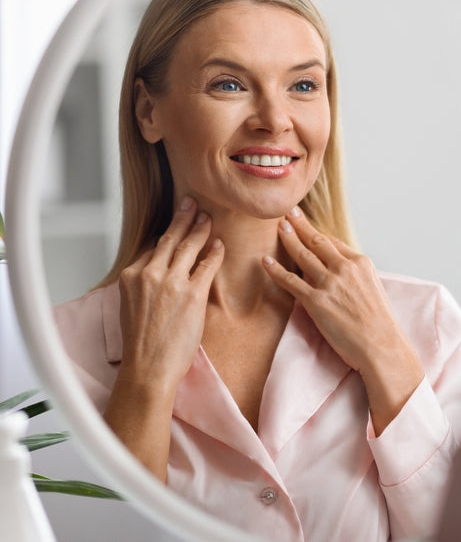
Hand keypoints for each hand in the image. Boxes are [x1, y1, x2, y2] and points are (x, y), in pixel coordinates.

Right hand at [116, 196, 224, 389]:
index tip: (176, 223)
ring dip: (201, 229)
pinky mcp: (193, 294)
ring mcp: (172, 283)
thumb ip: (143, 284)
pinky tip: (220, 245)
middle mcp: (149, 274)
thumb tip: (157, 269)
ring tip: (208, 217)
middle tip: (192, 202)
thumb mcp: (131, 306)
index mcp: (131, 277)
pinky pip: (207, 265)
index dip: (166, 235)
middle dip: (183, 217)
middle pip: (170, 238)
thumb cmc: (142, 343)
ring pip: (189, 246)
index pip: (152, 248)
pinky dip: (215, 253)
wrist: (148, 367)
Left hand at [263, 207, 423, 433]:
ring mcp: (330, 283)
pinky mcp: (316, 301)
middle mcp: (345, 268)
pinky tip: (265, 261)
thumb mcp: (373, 289)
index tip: (306, 223)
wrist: (381, 345)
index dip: (317, 232)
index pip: (334, 242)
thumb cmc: (380, 324)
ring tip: (278, 226)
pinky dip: (276, 270)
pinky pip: (291, 281)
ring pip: (303, 254)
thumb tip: (341, 274)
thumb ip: (355, 277)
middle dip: (301, 225)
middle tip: (288, 213)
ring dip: (288, 238)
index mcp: (361, 263)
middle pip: (317, 241)